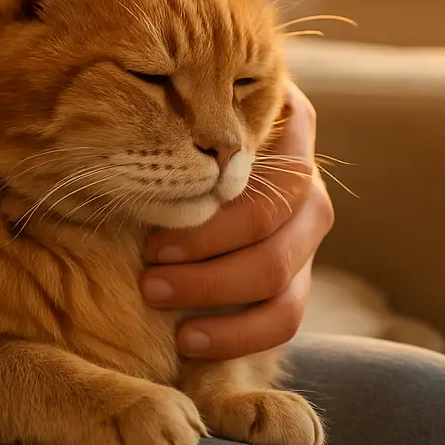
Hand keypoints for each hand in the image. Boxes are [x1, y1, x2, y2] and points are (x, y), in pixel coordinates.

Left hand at [140, 84, 333, 359]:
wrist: (193, 154)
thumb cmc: (179, 123)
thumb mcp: (183, 105)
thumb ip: (180, 111)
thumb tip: (137, 117)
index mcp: (291, 131)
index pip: (267, 182)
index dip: (211, 220)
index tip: (153, 241)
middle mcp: (308, 184)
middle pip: (270, 232)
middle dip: (204, 260)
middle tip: (148, 277)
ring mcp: (306, 234)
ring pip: (281, 282)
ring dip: (214, 296)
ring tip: (156, 300)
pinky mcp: (298, 278)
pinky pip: (284, 319)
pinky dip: (237, 336)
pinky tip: (189, 339)